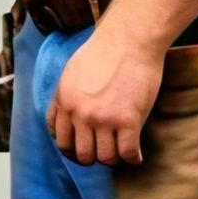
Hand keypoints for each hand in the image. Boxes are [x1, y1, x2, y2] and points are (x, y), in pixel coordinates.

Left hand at [46, 26, 163, 165]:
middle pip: (82, 154)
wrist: (128, 40)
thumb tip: (63, 118)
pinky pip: (128, 154)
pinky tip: (136, 154)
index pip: (60, 140)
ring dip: (114, 158)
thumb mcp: (71, 73)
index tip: (82, 149)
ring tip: (120, 151)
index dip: (71, 150)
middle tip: (103, 152)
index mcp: (64, 101)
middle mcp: (80, 113)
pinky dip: (133, 158)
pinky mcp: (129, 120)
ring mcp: (104, 118)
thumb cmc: (102, 52)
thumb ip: (65, 97)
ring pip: (106, 158)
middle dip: (92, 157)